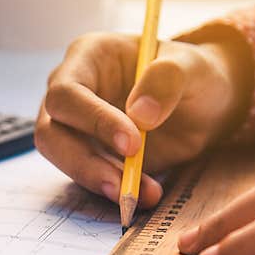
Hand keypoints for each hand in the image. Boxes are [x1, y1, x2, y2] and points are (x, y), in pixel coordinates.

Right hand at [35, 32, 250, 208]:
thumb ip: (167, 81)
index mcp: (88, 57)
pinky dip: (114, 191)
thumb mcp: (193, 68)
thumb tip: (140, 114)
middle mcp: (73, 93)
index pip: (67, 92)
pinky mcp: (90, 157)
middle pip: (50, 133)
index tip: (132, 143)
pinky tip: (146, 195)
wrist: (204, 105)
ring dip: (98, 182)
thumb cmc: (193, 75)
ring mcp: (77, 128)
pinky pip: (89, 178)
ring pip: (64, 161)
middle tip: (122, 185)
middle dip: (83, 163)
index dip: (93, 120)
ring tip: (137, 196)